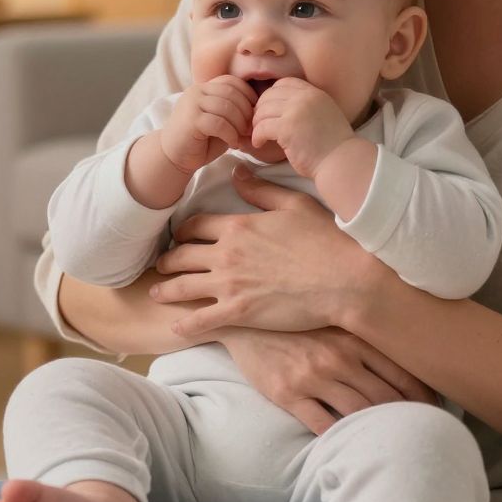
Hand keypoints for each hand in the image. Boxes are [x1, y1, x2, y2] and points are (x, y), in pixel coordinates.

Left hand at [152, 168, 388, 335]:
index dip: (183, 231)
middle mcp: (227, 254)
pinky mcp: (239, 313)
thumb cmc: (325, 241)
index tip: (179, 236)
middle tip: (161, 265)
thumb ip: (261, 190)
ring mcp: (230, 285)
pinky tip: (175, 327)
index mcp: (238, 226)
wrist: (344, 281)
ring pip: (183, 286)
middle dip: (168, 260)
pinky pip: (200, 320)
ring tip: (158, 292)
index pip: (195, 225)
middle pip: (182, 255)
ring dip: (167, 289)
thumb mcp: (294, 204)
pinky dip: (184, 324)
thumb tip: (236, 173)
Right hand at [159, 76, 255, 173]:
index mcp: (204, 88)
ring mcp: (192, 104)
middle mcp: (197, 91)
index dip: (248, 95)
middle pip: (232, 93)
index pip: (232, 82)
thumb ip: (234, 111)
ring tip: (241, 137)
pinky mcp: (191, 120)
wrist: (174, 157)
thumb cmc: (201, 141)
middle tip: (250, 129)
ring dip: (239, 124)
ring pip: (227, 107)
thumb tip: (258, 109)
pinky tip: (233, 144)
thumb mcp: (220, 121)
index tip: (255, 113)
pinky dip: (230, 134)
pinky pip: (219, 123)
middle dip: (246, 112)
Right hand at [219, 328, 435, 433]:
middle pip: (387, 398)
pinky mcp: (288, 394)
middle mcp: (339, 357)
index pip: (402, 372)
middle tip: (424, 434)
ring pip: (359, 414)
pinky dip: (341, 439)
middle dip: (409, 418)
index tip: (438, 411)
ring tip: (395, 446)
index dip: (424, 396)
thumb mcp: (335, 321)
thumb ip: (366, 336)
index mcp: (355, 337)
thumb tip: (406, 349)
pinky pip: (322, 425)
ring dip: (380, 432)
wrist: (244, 319)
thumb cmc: (297, 321)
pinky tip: (352, 448)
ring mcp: (313, 376)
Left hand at [249, 78, 353, 178]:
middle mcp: (305, 97)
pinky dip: (257, 136)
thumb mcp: (323, 115)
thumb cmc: (332, 146)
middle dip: (260, 110)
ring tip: (259, 136)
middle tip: (259, 125)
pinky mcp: (287, 128)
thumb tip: (280, 109)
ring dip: (256, 124)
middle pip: (269, 95)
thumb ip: (306, 107)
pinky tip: (259, 144)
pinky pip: (262, 127)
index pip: (283, 83)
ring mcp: (296, 111)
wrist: (341, 162)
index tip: (269, 112)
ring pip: (262, 110)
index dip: (272, 96)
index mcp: (315, 93)